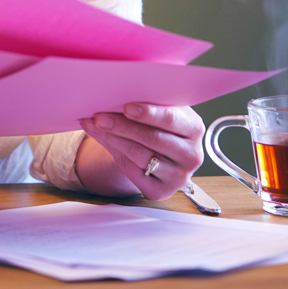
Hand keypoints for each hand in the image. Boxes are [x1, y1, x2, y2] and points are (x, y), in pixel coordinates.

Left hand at [78, 103, 204, 199]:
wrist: (160, 155)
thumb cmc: (158, 126)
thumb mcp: (159, 113)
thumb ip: (142, 106)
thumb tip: (109, 97)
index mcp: (194, 128)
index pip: (171, 119)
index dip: (148, 113)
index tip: (126, 107)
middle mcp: (191, 155)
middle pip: (152, 138)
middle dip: (122, 126)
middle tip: (99, 116)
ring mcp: (178, 177)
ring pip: (139, 155)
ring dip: (113, 138)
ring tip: (93, 124)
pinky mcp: (160, 191)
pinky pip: (133, 171)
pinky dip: (113, 152)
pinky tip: (101, 138)